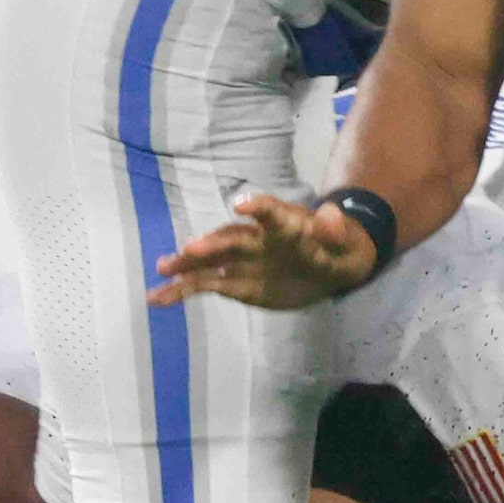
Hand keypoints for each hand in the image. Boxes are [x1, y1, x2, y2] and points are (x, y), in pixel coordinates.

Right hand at [150, 193, 376, 308]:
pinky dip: (183, 289)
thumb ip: (335, 230)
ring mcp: (244, 260)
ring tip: (163, 271)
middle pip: (232, 238)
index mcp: (285, 225)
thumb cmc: (340, 248)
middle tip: (191, 249)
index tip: (240, 205)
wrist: (330, 266)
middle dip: (213, 243)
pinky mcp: (237, 282)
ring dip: (188, 265)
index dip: (257, 208)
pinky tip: (158, 297)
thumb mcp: (345, 242)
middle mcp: (257, 238)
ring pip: (211, 261)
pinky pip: (206, 284)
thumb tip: (330, 213)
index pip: (271, 213)